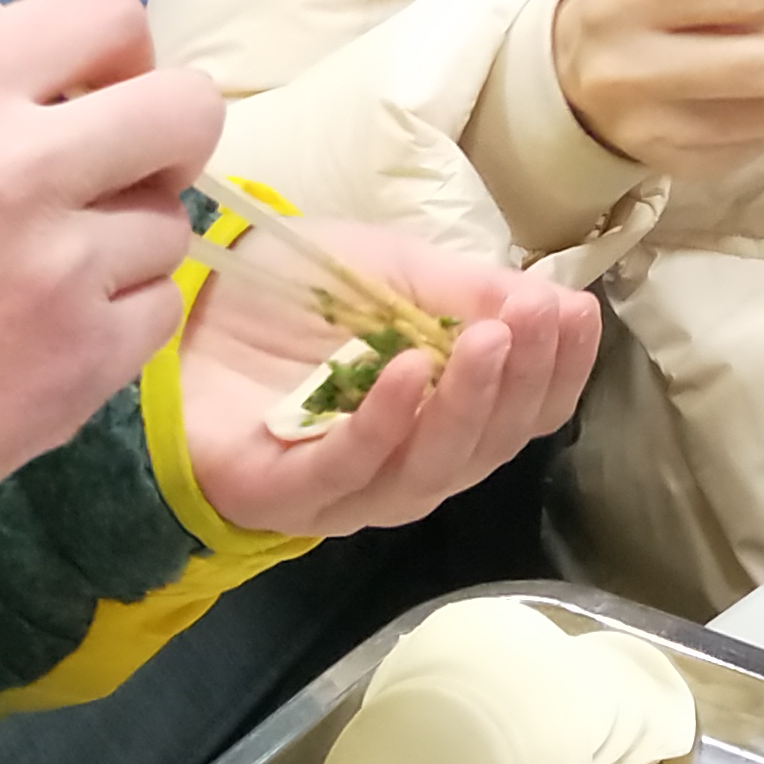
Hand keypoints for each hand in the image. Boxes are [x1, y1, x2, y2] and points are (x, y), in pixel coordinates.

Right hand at [0, 0, 223, 512]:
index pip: (107, 15)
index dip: (120, 48)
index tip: (99, 85)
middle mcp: (20, 169)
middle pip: (184, 110)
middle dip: (166, 133)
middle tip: (125, 166)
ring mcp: (63, 270)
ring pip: (168, 222)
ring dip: (124, 240)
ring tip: (48, 271)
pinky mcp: (87, 359)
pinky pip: (157, 310)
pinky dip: (118, 318)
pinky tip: (54, 329)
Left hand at [175, 224, 604, 535]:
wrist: (186, 303)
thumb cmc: (294, 294)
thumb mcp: (395, 270)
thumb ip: (468, 292)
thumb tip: (556, 304)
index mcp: (444, 414)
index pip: (523, 414)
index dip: (559, 371)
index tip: (577, 313)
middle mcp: (407, 463)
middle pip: (487, 448)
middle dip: (522, 381)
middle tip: (537, 317)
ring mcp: (347, 488)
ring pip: (429, 472)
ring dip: (468, 404)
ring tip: (488, 338)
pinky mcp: (283, 493)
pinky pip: (346, 472)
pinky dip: (383, 424)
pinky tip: (405, 371)